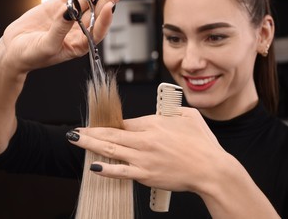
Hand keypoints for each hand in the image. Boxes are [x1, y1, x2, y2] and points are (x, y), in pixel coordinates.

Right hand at [0, 0, 126, 72]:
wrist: (13, 49)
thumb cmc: (31, 55)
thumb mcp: (47, 46)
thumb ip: (60, 30)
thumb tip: (69, 12)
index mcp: (79, 45)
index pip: (97, 31)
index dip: (104, 19)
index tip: (110, 6)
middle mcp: (78, 30)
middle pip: (96, 13)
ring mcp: (69, 17)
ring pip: (86, 1)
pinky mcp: (59, 7)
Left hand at [68, 107, 225, 192]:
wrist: (212, 170)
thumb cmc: (203, 144)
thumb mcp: (189, 116)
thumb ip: (171, 111)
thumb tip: (160, 112)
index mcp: (154, 124)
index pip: (124, 122)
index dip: (108, 123)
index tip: (98, 124)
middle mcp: (144, 140)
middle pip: (111, 133)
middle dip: (89, 131)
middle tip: (75, 130)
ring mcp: (143, 159)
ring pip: (111, 150)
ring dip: (90, 144)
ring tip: (75, 140)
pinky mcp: (145, 175)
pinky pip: (121, 171)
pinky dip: (106, 169)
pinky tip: (93, 166)